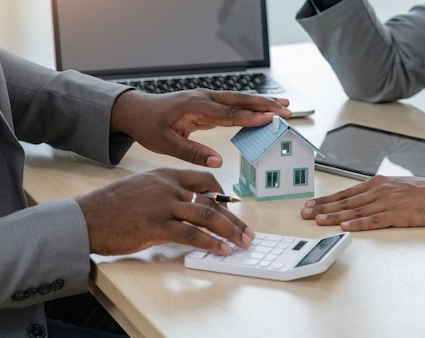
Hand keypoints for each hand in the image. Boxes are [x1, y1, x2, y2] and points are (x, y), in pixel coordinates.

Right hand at [76, 168, 253, 255]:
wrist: (85, 217)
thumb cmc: (110, 206)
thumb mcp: (141, 187)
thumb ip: (164, 192)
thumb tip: (185, 206)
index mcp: (165, 175)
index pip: (203, 180)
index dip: (221, 194)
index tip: (231, 207)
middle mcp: (168, 186)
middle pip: (211, 200)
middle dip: (233, 218)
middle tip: (247, 232)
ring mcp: (163, 205)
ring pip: (206, 216)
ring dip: (229, 231)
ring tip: (241, 243)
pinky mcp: (156, 225)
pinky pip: (190, 234)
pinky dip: (209, 243)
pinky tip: (220, 249)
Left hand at [110, 89, 291, 167]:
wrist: (137, 111)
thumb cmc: (149, 127)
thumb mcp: (166, 144)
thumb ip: (192, 152)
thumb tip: (217, 162)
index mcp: (195, 107)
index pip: (229, 113)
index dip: (251, 117)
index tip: (271, 119)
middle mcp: (203, 98)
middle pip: (240, 100)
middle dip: (265, 104)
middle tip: (287, 109)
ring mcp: (206, 98)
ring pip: (238, 99)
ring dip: (261, 101)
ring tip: (284, 105)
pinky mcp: (206, 103)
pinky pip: (232, 103)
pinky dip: (249, 105)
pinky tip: (261, 109)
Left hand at [301, 171, 424, 230]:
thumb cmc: (424, 192)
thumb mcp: (395, 187)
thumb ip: (376, 193)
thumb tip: (358, 201)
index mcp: (377, 184)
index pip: (345, 193)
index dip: (326, 199)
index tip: (310, 204)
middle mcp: (379, 191)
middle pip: (345, 201)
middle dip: (323, 207)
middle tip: (305, 213)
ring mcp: (388, 202)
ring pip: (356, 210)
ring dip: (335, 216)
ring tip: (318, 221)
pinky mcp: (399, 215)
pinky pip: (374, 221)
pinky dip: (358, 224)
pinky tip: (346, 228)